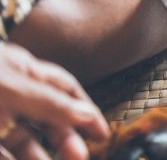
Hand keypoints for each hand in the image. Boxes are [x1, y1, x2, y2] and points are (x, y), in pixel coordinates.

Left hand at [0, 43, 109, 159]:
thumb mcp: (11, 87)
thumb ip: (48, 101)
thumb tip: (87, 113)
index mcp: (23, 71)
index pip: (65, 88)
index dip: (86, 109)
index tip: (102, 132)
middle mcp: (11, 94)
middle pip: (47, 119)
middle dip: (66, 138)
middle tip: (81, 156)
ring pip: (25, 140)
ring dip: (43, 156)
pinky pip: (2, 154)